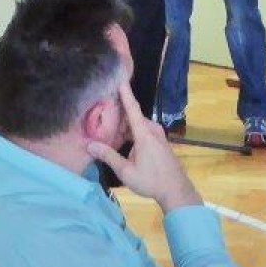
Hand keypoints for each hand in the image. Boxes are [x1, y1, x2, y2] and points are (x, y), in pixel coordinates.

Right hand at [88, 81, 200, 213]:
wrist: (176, 190)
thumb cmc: (151, 181)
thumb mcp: (126, 171)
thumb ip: (108, 156)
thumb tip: (89, 145)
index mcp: (144, 133)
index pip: (132, 107)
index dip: (125, 92)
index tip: (119, 76)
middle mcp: (152, 129)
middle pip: (132, 115)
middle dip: (117, 112)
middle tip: (99, 108)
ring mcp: (157, 135)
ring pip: (137, 124)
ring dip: (124, 125)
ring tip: (106, 125)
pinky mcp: (159, 141)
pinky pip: (142, 130)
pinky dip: (131, 131)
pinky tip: (121, 138)